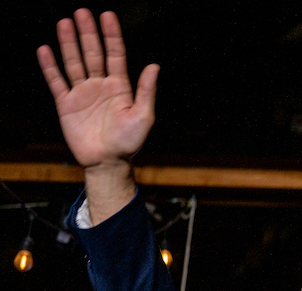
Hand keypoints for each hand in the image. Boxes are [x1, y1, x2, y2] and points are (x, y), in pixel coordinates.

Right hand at [36, 9, 157, 169]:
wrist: (108, 163)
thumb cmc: (129, 143)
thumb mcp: (144, 116)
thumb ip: (146, 91)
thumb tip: (154, 66)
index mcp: (120, 87)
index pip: (115, 55)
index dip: (111, 35)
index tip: (107, 16)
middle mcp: (100, 86)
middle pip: (92, 53)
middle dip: (88, 33)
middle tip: (82, 12)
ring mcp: (82, 93)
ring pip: (74, 62)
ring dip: (69, 43)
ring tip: (64, 23)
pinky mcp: (66, 104)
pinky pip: (57, 81)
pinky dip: (50, 66)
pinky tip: (46, 50)